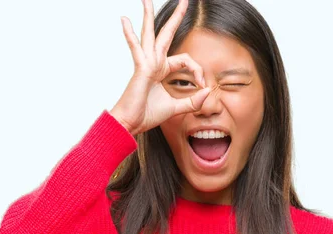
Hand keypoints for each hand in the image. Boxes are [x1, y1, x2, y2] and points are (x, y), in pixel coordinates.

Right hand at [110, 0, 210, 135]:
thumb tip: (208, 93)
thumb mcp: (176, 108)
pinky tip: (124, 19)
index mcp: (161, 70)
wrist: (130, 124)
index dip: (198, 70)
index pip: (185, 60)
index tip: (202, 86)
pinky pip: (136, 47)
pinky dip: (130, 34)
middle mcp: (153, 63)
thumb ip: (193, 101)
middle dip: (176, 17)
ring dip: (148, 15)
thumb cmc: (146, 115)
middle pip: (165, 34)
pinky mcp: (140, 68)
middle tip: (183, 1)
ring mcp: (145, 63)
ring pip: (149, 34)